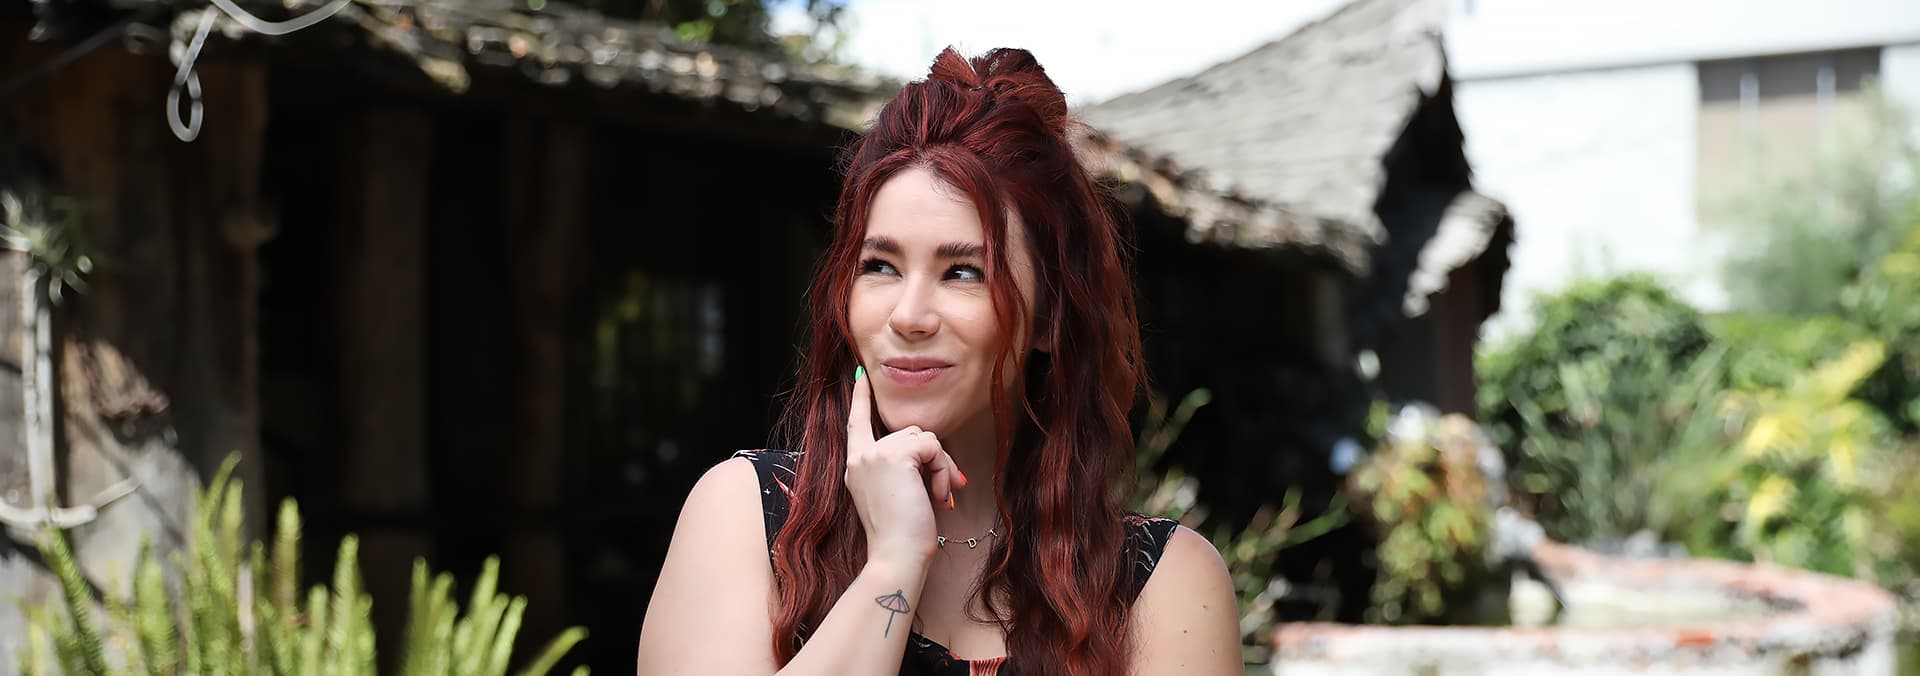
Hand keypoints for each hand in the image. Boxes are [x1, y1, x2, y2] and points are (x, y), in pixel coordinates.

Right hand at [843, 366, 967, 567]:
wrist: (895, 556)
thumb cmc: (899, 536)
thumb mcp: (892, 495)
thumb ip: (898, 469)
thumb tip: (926, 450)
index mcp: (856, 467)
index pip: (855, 424)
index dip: (859, 400)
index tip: (860, 377)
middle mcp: (860, 457)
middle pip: (907, 433)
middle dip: (931, 458)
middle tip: (941, 490)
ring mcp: (875, 455)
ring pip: (923, 438)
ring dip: (939, 466)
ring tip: (939, 496)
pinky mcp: (895, 456)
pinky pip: (932, 446)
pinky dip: (943, 469)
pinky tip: (939, 495)